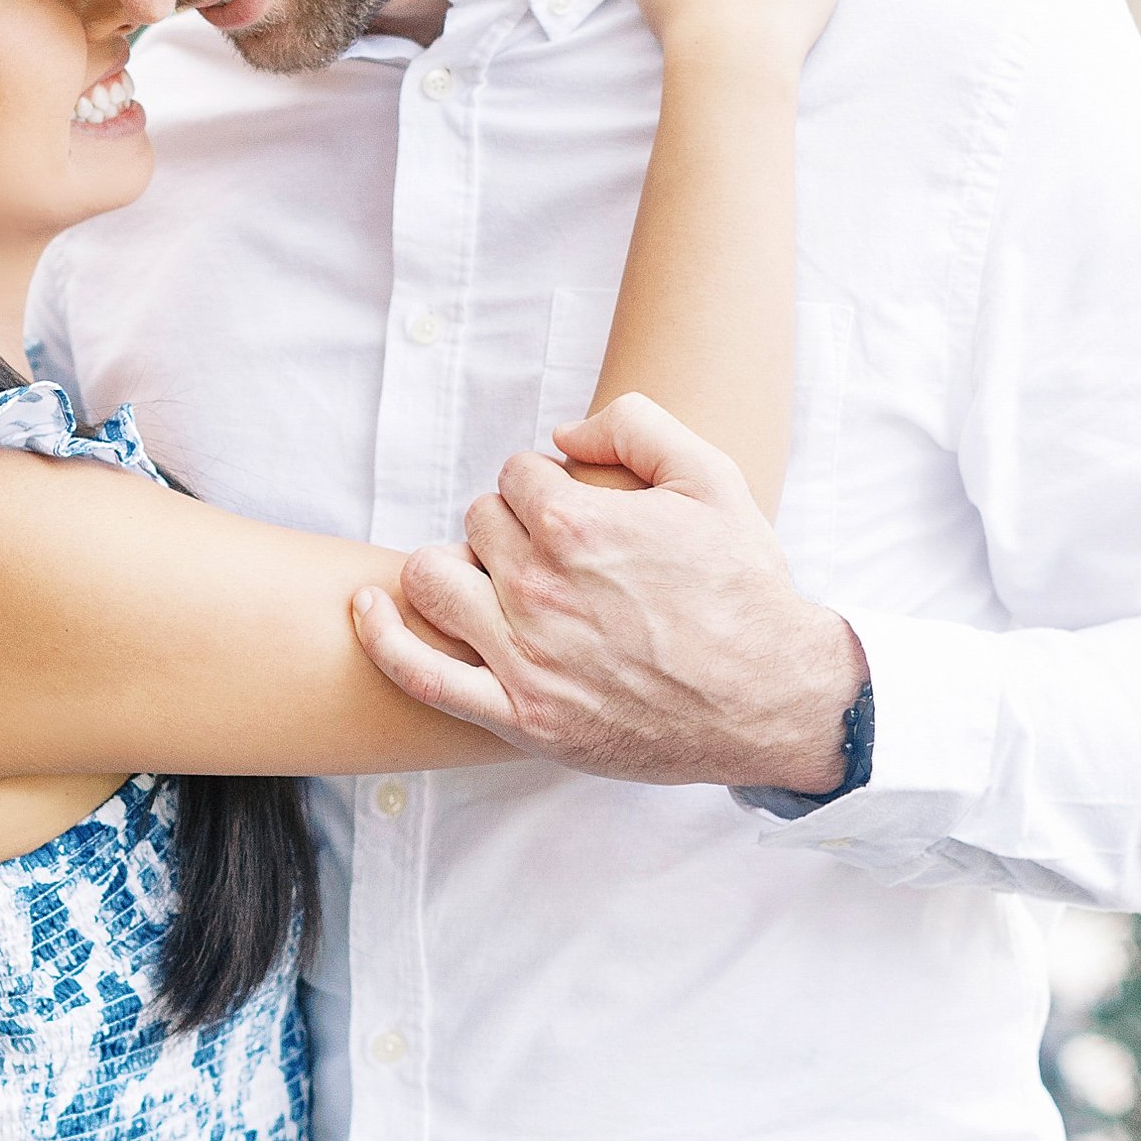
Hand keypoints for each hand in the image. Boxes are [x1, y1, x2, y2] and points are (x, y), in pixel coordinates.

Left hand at [350, 393, 866, 787]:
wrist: (772, 700)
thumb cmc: (745, 592)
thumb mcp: (714, 481)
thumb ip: (636, 426)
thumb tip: (562, 432)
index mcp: (580, 526)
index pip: (514, 475)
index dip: (544, 486)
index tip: (572, 511)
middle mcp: (540, 588)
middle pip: (477, 521)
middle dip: (509, 526)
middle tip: (553, 553)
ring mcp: (523, 655)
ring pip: (434, 579)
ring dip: (454, 568)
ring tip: (492, 580)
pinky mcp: (517, 714)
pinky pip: (417, 672)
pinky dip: (382, 635)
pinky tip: (368, 607)